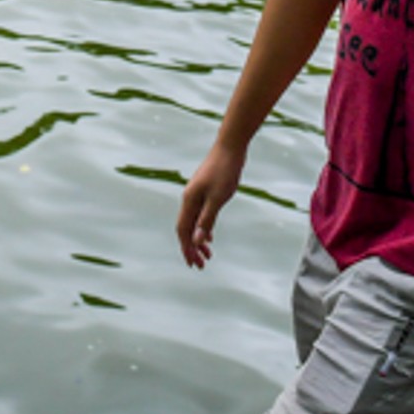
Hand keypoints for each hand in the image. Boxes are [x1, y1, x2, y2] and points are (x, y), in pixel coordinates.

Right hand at [176, 144, 244, 268]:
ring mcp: (196, 194)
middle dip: (192, 248)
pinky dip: (203, 228)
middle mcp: (189, 199)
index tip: (193, 264)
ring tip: (208, 255)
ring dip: (198, 240)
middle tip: (200, 265)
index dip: (187, 249)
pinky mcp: (204, 190)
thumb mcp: (218, 198)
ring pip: (193, 222)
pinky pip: (199, 215)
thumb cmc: (225, 171)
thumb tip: (197, 241)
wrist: (230, 147)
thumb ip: (207, 220)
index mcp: (189, 201)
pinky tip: (210, 236)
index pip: (183, 231)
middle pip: (186, 229)